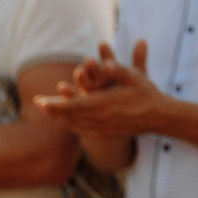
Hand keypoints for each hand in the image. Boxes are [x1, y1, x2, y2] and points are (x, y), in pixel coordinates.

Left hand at [35, 41, 172, 136]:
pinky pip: (85, 132)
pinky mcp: (107, 134)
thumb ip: (118, 69)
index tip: (40, 102)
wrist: (159, 117)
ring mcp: (105, 129)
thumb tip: (106, 63)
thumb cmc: (146, 93)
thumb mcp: (135, 76)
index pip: (74, 106)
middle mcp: (102, 119)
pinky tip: (67, 121)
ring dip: (61, 118)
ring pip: (76, 125)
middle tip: (38, 104)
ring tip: (48, 111)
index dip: (56, 105)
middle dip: (53, 111)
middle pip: (71, 117)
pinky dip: (73, 126)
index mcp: (105, 105)